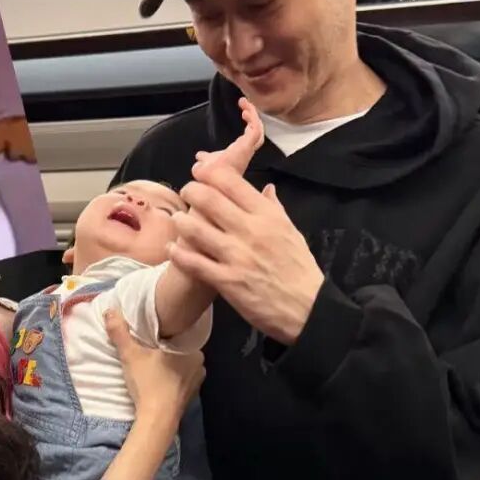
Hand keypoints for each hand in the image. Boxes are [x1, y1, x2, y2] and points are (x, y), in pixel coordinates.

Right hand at [104, 309, 204, 424]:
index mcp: (191, 348)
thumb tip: (110, 309)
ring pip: (182, 363)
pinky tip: (160, 377)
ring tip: (153, 362)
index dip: (165, 330)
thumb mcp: (131, 355)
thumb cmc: (148, 384)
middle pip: (180, 347)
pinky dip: (173, 377)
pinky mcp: (192, 394)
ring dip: (170, 363)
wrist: (158, 419)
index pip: (179, 331)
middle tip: (148, 346)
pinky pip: (182, 378)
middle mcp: (199, 362)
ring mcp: (198, 380)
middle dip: (166, 347)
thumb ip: (120, 332)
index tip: (151, 331)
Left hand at [170, 163, 323, 343]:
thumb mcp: (292, 232)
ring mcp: (236, 256)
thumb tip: (266, 188)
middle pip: (209, 199)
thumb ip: (275, 208)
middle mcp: (249, 230)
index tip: (200, 170)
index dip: (209, 171)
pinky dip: (178, 254)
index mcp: (266, 215)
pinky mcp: (226, 281)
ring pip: (196, 228)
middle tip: (187, 192)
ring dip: (181, 221)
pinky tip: (172, 249)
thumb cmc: (300, 269)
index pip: (231, 181)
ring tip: (177, 220)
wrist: (308, 308)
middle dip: (191, 190)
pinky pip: (194, 263)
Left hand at [193, 96, 264, 181]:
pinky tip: (245, 110)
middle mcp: (246, 151)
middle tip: (245, 105)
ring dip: (253, 115)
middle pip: (257, 131)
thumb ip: (206, 158)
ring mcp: (248, 149)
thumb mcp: (207, 162)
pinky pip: (255, 129)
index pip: (251, 136)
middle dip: (253, 117)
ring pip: (258, 129)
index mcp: (240, 153)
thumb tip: (199, 156)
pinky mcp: (247, 146)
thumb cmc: (212, 175)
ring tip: (245, 104)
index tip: (243, 112)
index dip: (250, 123)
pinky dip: (252, 118)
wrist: (212, 179)